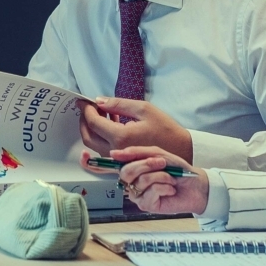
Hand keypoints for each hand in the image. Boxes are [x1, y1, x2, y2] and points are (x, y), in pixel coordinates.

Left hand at [79, 98, 193, 162]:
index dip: (86, 110)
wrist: (180, 151)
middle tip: (89, 108)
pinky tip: (107, 129)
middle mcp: (115, 152)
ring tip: (105, 114)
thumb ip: (119, 104)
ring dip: (93, 129)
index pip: (93, 122)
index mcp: (120, 137)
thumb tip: (99, 100)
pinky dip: (98, 141)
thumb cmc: (165, 129)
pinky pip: (101, 155)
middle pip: (88, 136)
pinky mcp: (120, 164)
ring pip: (93, 146)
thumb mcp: (144, 109)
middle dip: (85, 120)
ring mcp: (117, 161)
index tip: (84, 101)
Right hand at [109, 145, 207, 216]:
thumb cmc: (177, 170)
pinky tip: (171, 190)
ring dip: (161, 176)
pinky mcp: (146, 206)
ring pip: (142, 181)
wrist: (195, 185)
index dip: (130, 157)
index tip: (149, 156)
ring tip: (170, 180)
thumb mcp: (158, 154)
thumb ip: (137, 153)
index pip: (121, 163)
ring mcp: (138, 196)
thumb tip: (114, 153)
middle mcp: (132, 183)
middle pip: (126, 172)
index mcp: (133, 170)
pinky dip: (165, 187)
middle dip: (147, 165)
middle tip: (162, 164)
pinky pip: (151, 191)